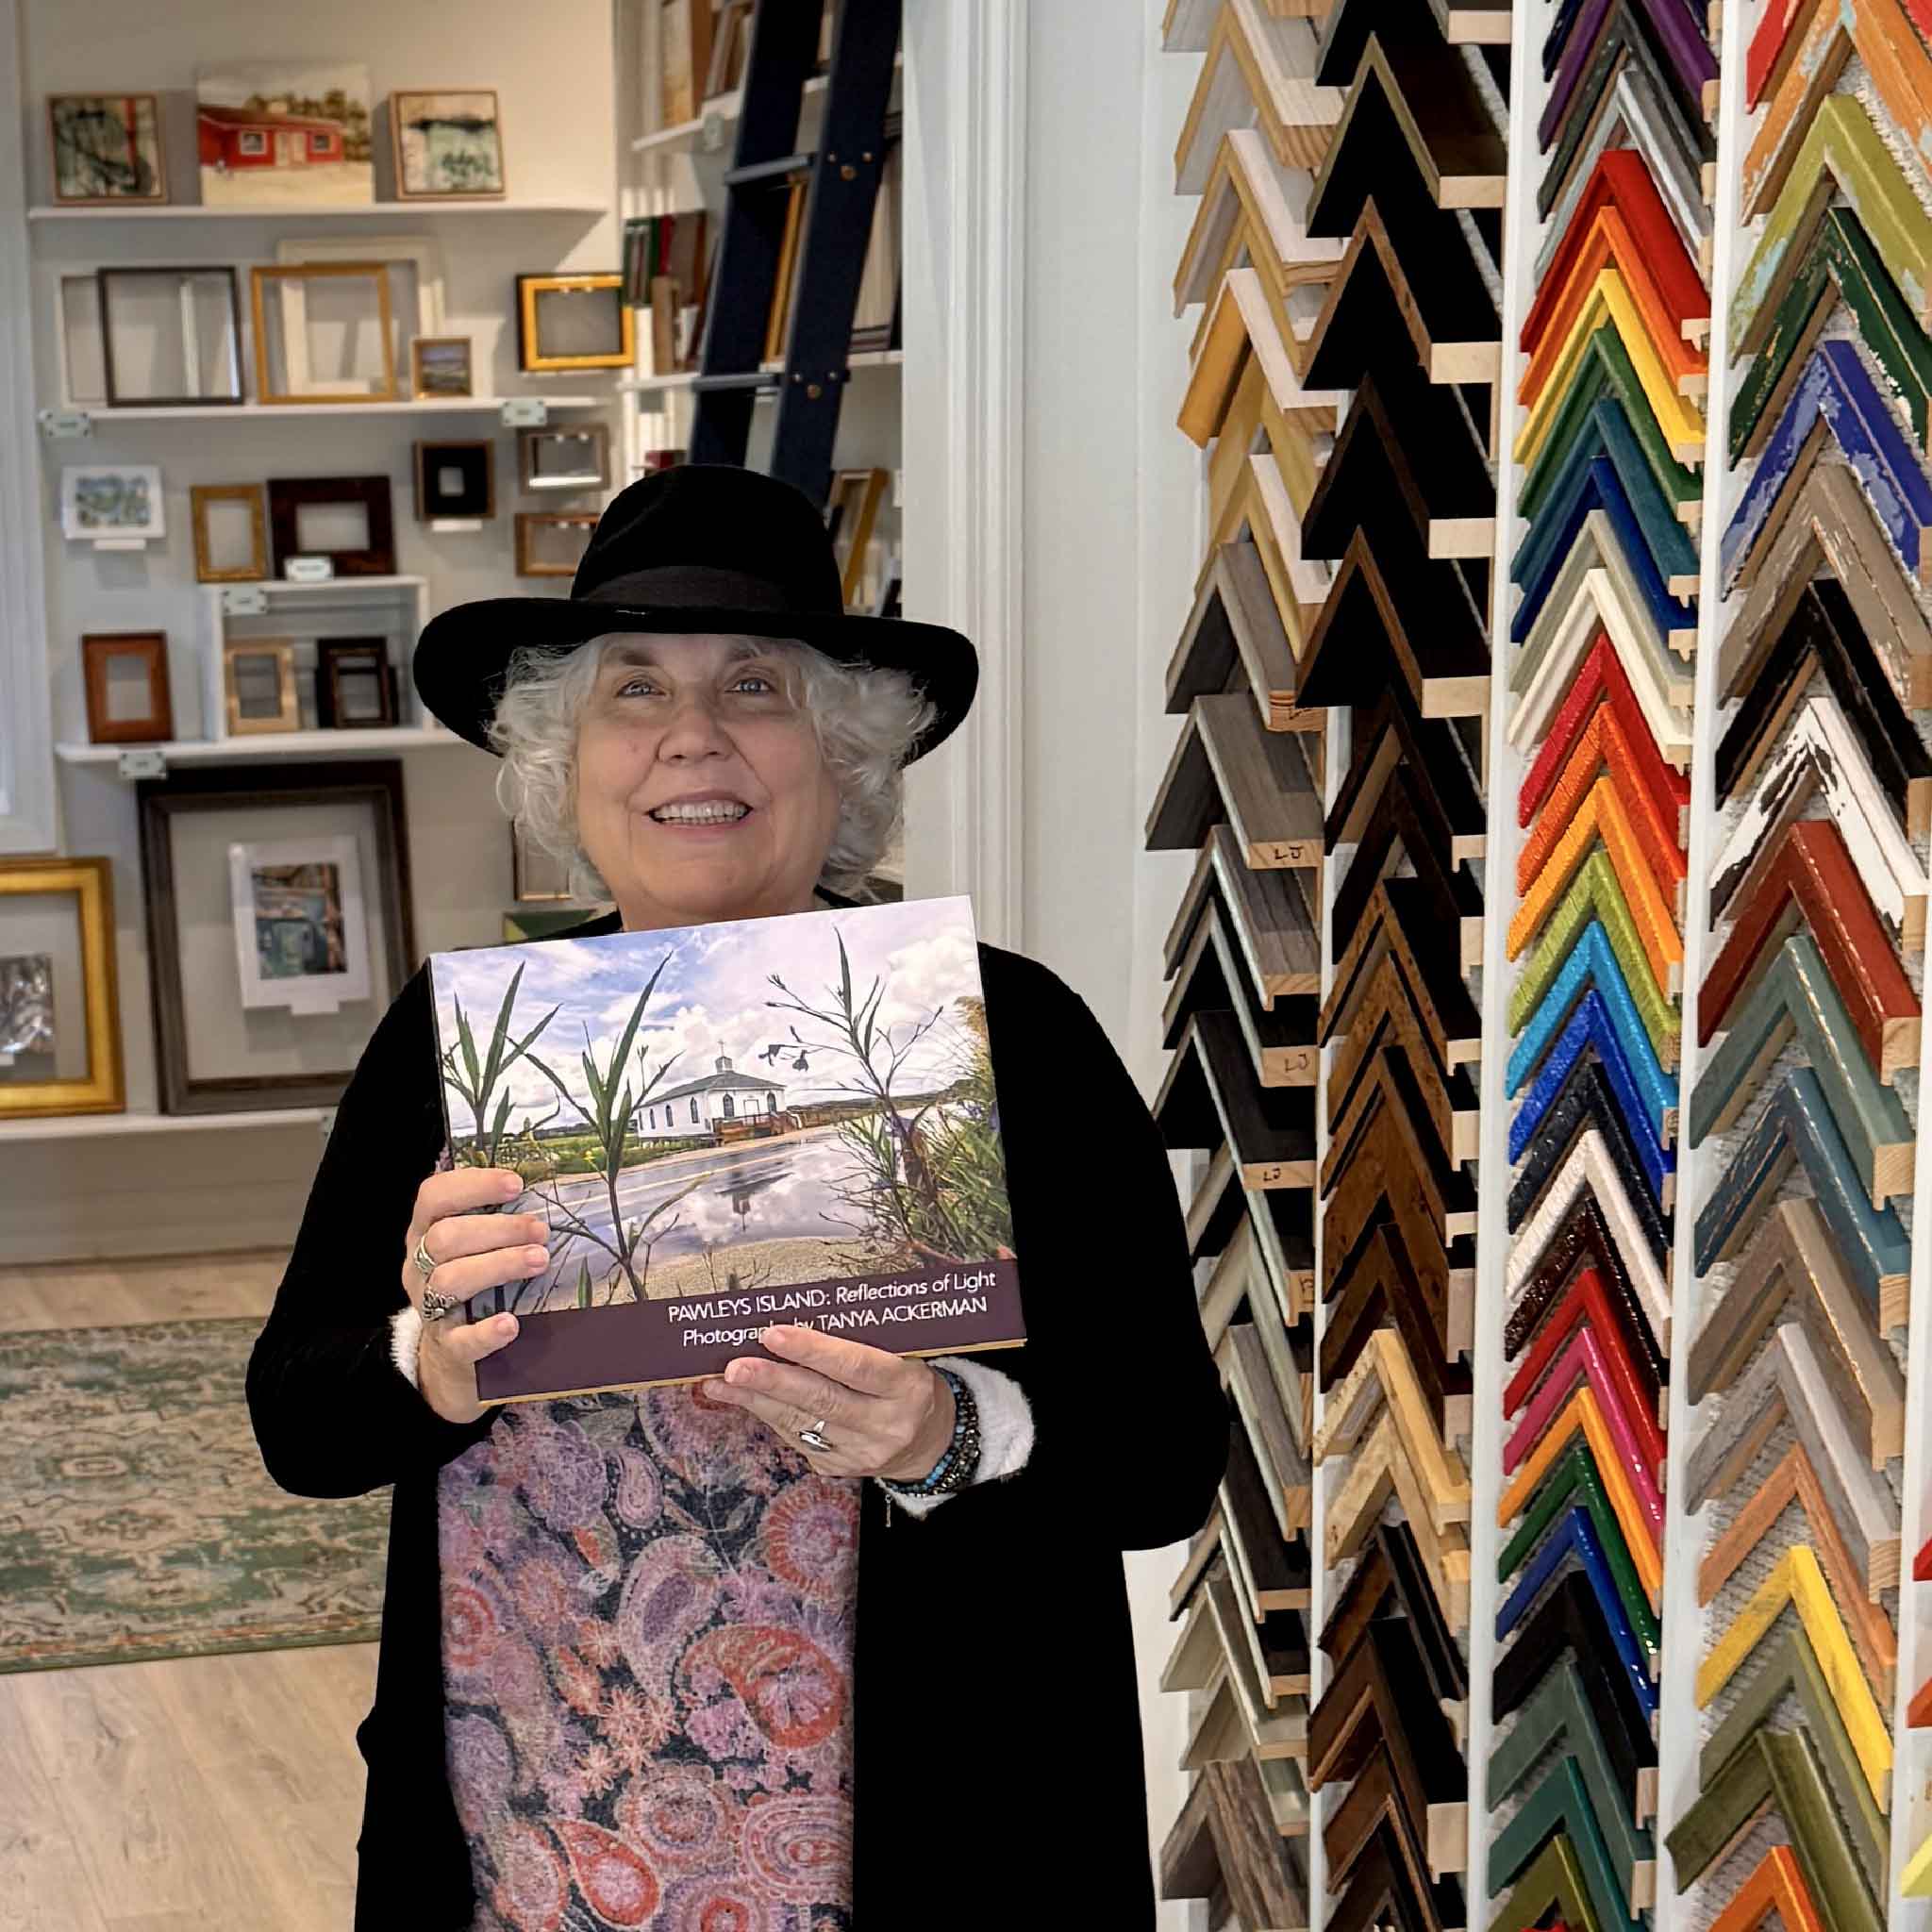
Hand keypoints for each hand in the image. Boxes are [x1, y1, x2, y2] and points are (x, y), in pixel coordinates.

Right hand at [400, 1166, 546, 1424]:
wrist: (454, 1355)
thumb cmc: (475, 1281)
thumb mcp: (474, 1246)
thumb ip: (497, 1220)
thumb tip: (556, 1188)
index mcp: (425, 1231)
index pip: (434, 1196)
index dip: (472, 1185)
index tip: (516, 1184)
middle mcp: (420, 1266)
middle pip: (444, 1238)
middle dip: (497, 1229)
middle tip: (541, 1230)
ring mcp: (429, 1307)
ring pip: (450, 1280)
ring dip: (498, 1266)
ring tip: (539, 1260)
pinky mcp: (447, 1347)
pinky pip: (460, 1340)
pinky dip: (486, 1331)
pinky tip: (511, 1323)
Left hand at [701, 1326, 955, 1481]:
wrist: (930, 1441)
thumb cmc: (907, 1382)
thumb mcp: (902, 1355)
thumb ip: (859, 1342)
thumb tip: (794, 1320)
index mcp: (907, 1386)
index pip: (856, 1366)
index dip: (814, 1350)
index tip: (773, 1334)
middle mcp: (886, 1424)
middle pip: (822, 1400)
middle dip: (773, 1381)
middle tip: (734, 1366)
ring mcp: (861, 1452)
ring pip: (800, 1423)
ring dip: (756, 1400)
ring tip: (720, 1381)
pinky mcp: (837, 1468)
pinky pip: (795, 1437)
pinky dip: (766, 1414)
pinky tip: (740, 1397)